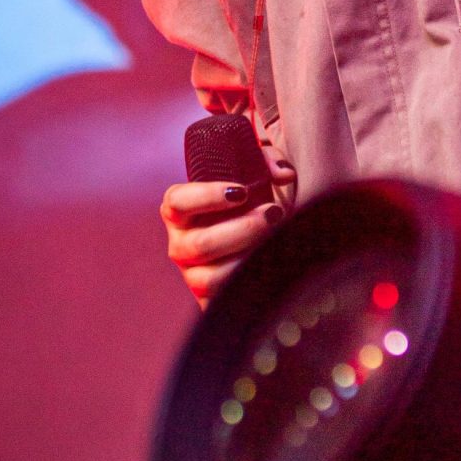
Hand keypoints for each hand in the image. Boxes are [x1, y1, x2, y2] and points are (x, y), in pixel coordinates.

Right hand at [161, 178, 288, 305]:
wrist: (263, 235)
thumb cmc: (253, 199)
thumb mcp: (256, 171)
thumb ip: (267, 159)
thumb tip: (282, 174)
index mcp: (179, 210)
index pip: (178, 202)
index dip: (207, 196)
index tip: (242, 191)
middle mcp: (180, 244)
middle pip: (201, 244)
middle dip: (243, 229)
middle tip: (273, 214)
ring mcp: (192, 274)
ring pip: (210, 279)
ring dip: (248, 260)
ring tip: (276, 240)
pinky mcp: (208, 300)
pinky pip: (223, 301)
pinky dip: (250, 286)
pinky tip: (272, 266)